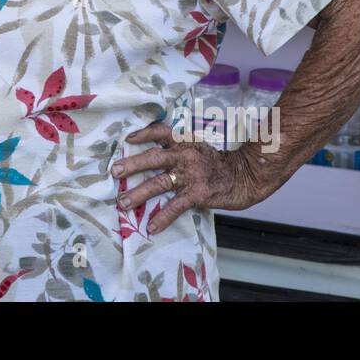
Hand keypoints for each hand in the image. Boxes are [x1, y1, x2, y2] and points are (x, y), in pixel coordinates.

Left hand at [111, 122, 264, 234]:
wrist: (245, 176)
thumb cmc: (216, 163)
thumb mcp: (196, 147)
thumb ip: (176, 149)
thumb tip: (152, 153)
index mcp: (184, 142)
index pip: (160, 132)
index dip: (143, 133)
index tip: (128, 138)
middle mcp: (184, 156)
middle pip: (153, 158)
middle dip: (132, 165)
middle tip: (115, 171)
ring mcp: (190, 175)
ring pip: (159, 183)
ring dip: (138, 194)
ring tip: (123, 203)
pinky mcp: (198, 193)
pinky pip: (176, 206)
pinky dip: (163, 218)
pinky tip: (151, 228)